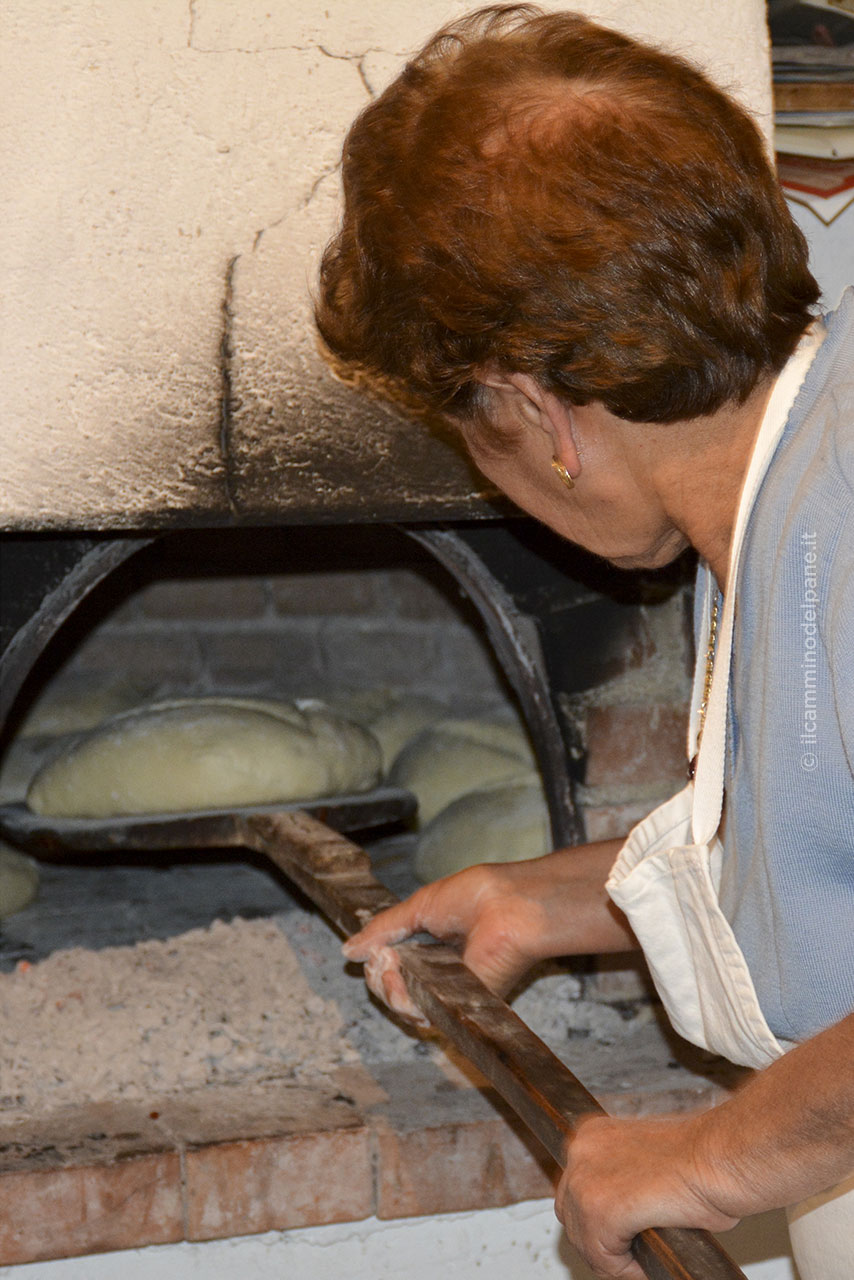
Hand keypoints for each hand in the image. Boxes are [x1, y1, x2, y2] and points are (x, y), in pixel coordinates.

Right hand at [342, 860, 550, 1021]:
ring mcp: (449, 993)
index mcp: (431, 950)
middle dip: (377, 979)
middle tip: (382, 958)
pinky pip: (422, 1017)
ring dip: (387, 989)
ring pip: (403, 1008)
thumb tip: (349, 950)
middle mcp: (439, 975)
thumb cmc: (476, 898)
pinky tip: (400, 978)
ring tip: (390, 966)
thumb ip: (383, 929)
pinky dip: (403, 1001)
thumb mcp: (419, 907)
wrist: (509, 906)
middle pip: (392, 992)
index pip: (391, 970)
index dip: (376, 964)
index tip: (374, 948)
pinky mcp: (460, 1008)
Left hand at [556, 1113, 739, 1278]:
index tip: (617, 1239)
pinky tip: (646, 1265)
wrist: (721, 1159)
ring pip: (584, 1241)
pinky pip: (603, 1257)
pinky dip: (625, 1270)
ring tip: (640, 1261)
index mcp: (592, 1135)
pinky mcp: (601, 1208)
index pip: (575, 1190)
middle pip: (572, 1216)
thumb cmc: (702, 1161)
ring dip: (612, 1259)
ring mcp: (586, 1179)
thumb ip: (621, 1180)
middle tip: (629, 1257)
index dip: (596, 1222)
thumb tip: (615, 1215)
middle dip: (599, 1242)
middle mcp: (582, 1150)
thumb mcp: (646, 1161)